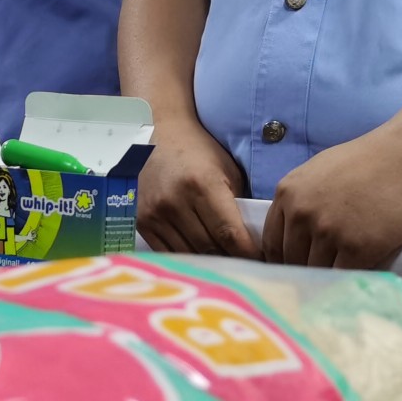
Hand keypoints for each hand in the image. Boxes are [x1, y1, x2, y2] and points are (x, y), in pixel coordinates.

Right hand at [138, 121, 258, 257]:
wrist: (163, 135)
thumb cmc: (201, 153)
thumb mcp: (228, 173)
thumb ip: (236, 207)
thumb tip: (249, 245)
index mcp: (203, 185)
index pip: (229, 233)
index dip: (247, 253)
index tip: (260, 261)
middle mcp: (176, 201)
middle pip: (209, 248)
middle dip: (230, 259)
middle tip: (244, 264)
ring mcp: (155, 212)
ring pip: (188, 253)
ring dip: (208, 261)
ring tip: (222, 261)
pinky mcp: (142, 220)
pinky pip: (167, 251)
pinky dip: (185, 258)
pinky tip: (198, 256)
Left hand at [262, 123, 401, 268]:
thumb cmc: (368, 159)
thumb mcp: (318, 171)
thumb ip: (300, 199)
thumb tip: (292, 229)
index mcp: (288, 194)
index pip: (272, 242)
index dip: (281, 260)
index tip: (292, 269)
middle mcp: (302, 214)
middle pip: (292, 259)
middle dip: (303, 270)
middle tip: (317, 279)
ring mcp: (329, 232)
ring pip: (316, 270)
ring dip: (326, 278)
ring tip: (336, 283)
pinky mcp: (358, 247)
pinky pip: (343, 275)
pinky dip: (347, 281)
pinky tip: (354, 281)